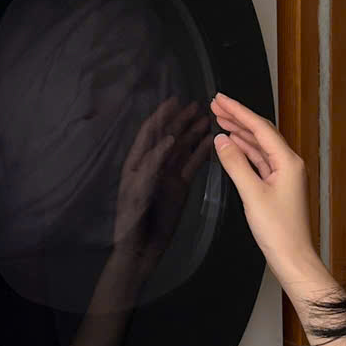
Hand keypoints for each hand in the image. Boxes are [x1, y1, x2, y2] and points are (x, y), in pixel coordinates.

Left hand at [112, 98, 211, 248]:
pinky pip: (192, 165)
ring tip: (208, 119)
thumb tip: (168, 139)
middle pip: (169, 136)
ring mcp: (168, 174)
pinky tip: (212, 142)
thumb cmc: (133, 218)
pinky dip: (202, 153)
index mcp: (138, 161)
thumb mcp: (139, 189)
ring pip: (183, 148)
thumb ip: (153, 163)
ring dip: (194, 133)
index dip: (162, 115)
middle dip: (182, 120)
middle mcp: (153, 164)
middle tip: (198, 105)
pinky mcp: (180, 186)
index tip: (175, 100)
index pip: (150, 132)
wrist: (141, 246)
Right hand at [211, 94, 315, 286]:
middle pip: (261, 133)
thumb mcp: (252, 194)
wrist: (292, 257)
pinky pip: (260, 161)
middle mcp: (289, 164)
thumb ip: (235, 164)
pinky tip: (232, 146)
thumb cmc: (278, 230)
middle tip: (216, 105)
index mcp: (288, 161)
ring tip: (220, 120)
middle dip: (238, 118)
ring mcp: (284, 175)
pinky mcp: (278, 187)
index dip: (238, 111)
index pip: (260, 128)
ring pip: (260, 147)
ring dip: (240, 133)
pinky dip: (245, 151)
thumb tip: (221, 141)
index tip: (220, 99)